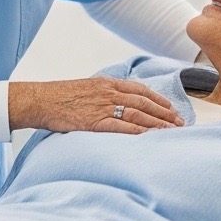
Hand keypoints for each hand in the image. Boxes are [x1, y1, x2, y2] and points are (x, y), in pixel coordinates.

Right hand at [8, 76, 183, 133]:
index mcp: (108, 83)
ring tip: (171, 132)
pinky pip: (120, 127)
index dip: (159, 100)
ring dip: (157, 124)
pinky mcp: (94, 122)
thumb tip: (119, 104)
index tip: (172, 109)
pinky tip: (148, 137)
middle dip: (165, 114)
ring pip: (137, 115)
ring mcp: (102, 107)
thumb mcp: (87, 88)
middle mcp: (108, 92)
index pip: (140, 90)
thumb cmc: (61, 96)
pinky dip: (136, 132)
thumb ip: (105, 94)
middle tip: (180, 123)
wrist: (40, 99)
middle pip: (144, 103)